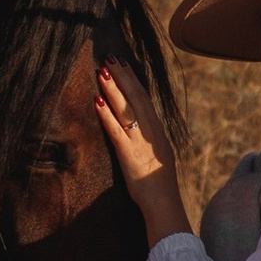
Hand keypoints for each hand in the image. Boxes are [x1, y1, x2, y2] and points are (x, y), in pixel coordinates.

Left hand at [97, 60, 189, 238]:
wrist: (164, 202)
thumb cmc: (159, 183)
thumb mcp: (158, 154)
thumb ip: (149, 139)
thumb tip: (140, 127)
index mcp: (157, 130)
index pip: (145, 98)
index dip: (133, 79)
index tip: (124, 63)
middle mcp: (150, 131)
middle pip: (136, 97)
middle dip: (123, 76)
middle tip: (111, 58)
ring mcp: (140, 141)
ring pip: (126, 109)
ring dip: (113, 89)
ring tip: (102, 71)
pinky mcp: (128, 154)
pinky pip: (116, 130)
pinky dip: (106, 114)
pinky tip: (96, 101)